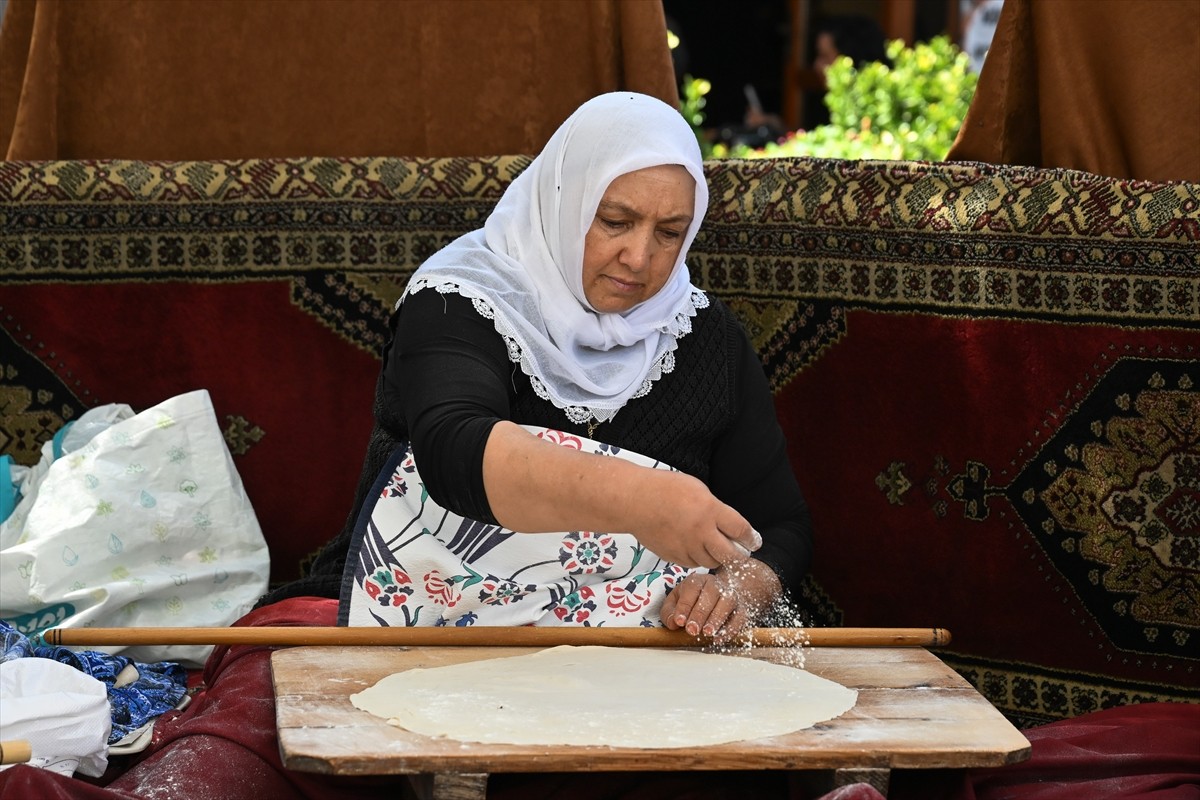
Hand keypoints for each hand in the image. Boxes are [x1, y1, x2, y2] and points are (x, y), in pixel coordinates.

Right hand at [628, 471, 761, 568]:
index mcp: (710, 510)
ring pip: (711, 562)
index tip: (754, 541)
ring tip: (714, 548)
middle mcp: (701, 531)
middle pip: (730, 555)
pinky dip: (697, 557)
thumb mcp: (698, 489)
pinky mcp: (674, 556)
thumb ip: (715, 508)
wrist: (634, 501)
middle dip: (739, 556)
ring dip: (717, 557)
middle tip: (741, 552)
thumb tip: (728, 524)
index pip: (741, 530)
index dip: (751, 538)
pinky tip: (694, 547)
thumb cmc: (664, 489)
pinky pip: (692, 563)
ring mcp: (686, 546)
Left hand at [660, 559, 781, 643]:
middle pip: (711, 593)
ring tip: (707, 632)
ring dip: (717, 618)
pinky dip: (731, 629)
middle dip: (700, 613)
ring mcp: (730, 595)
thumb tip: (673, 623)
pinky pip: (740, 617)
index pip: (692, 588)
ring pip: (727, 602)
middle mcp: (715, 585)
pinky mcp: (741, 609)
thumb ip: (669, 611)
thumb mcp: (675, 601)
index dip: (685, 606)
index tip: (680, 621)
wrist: (717, 596)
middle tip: (692, 630)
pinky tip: (719, 639)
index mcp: (697, 581)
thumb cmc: (691, 600)